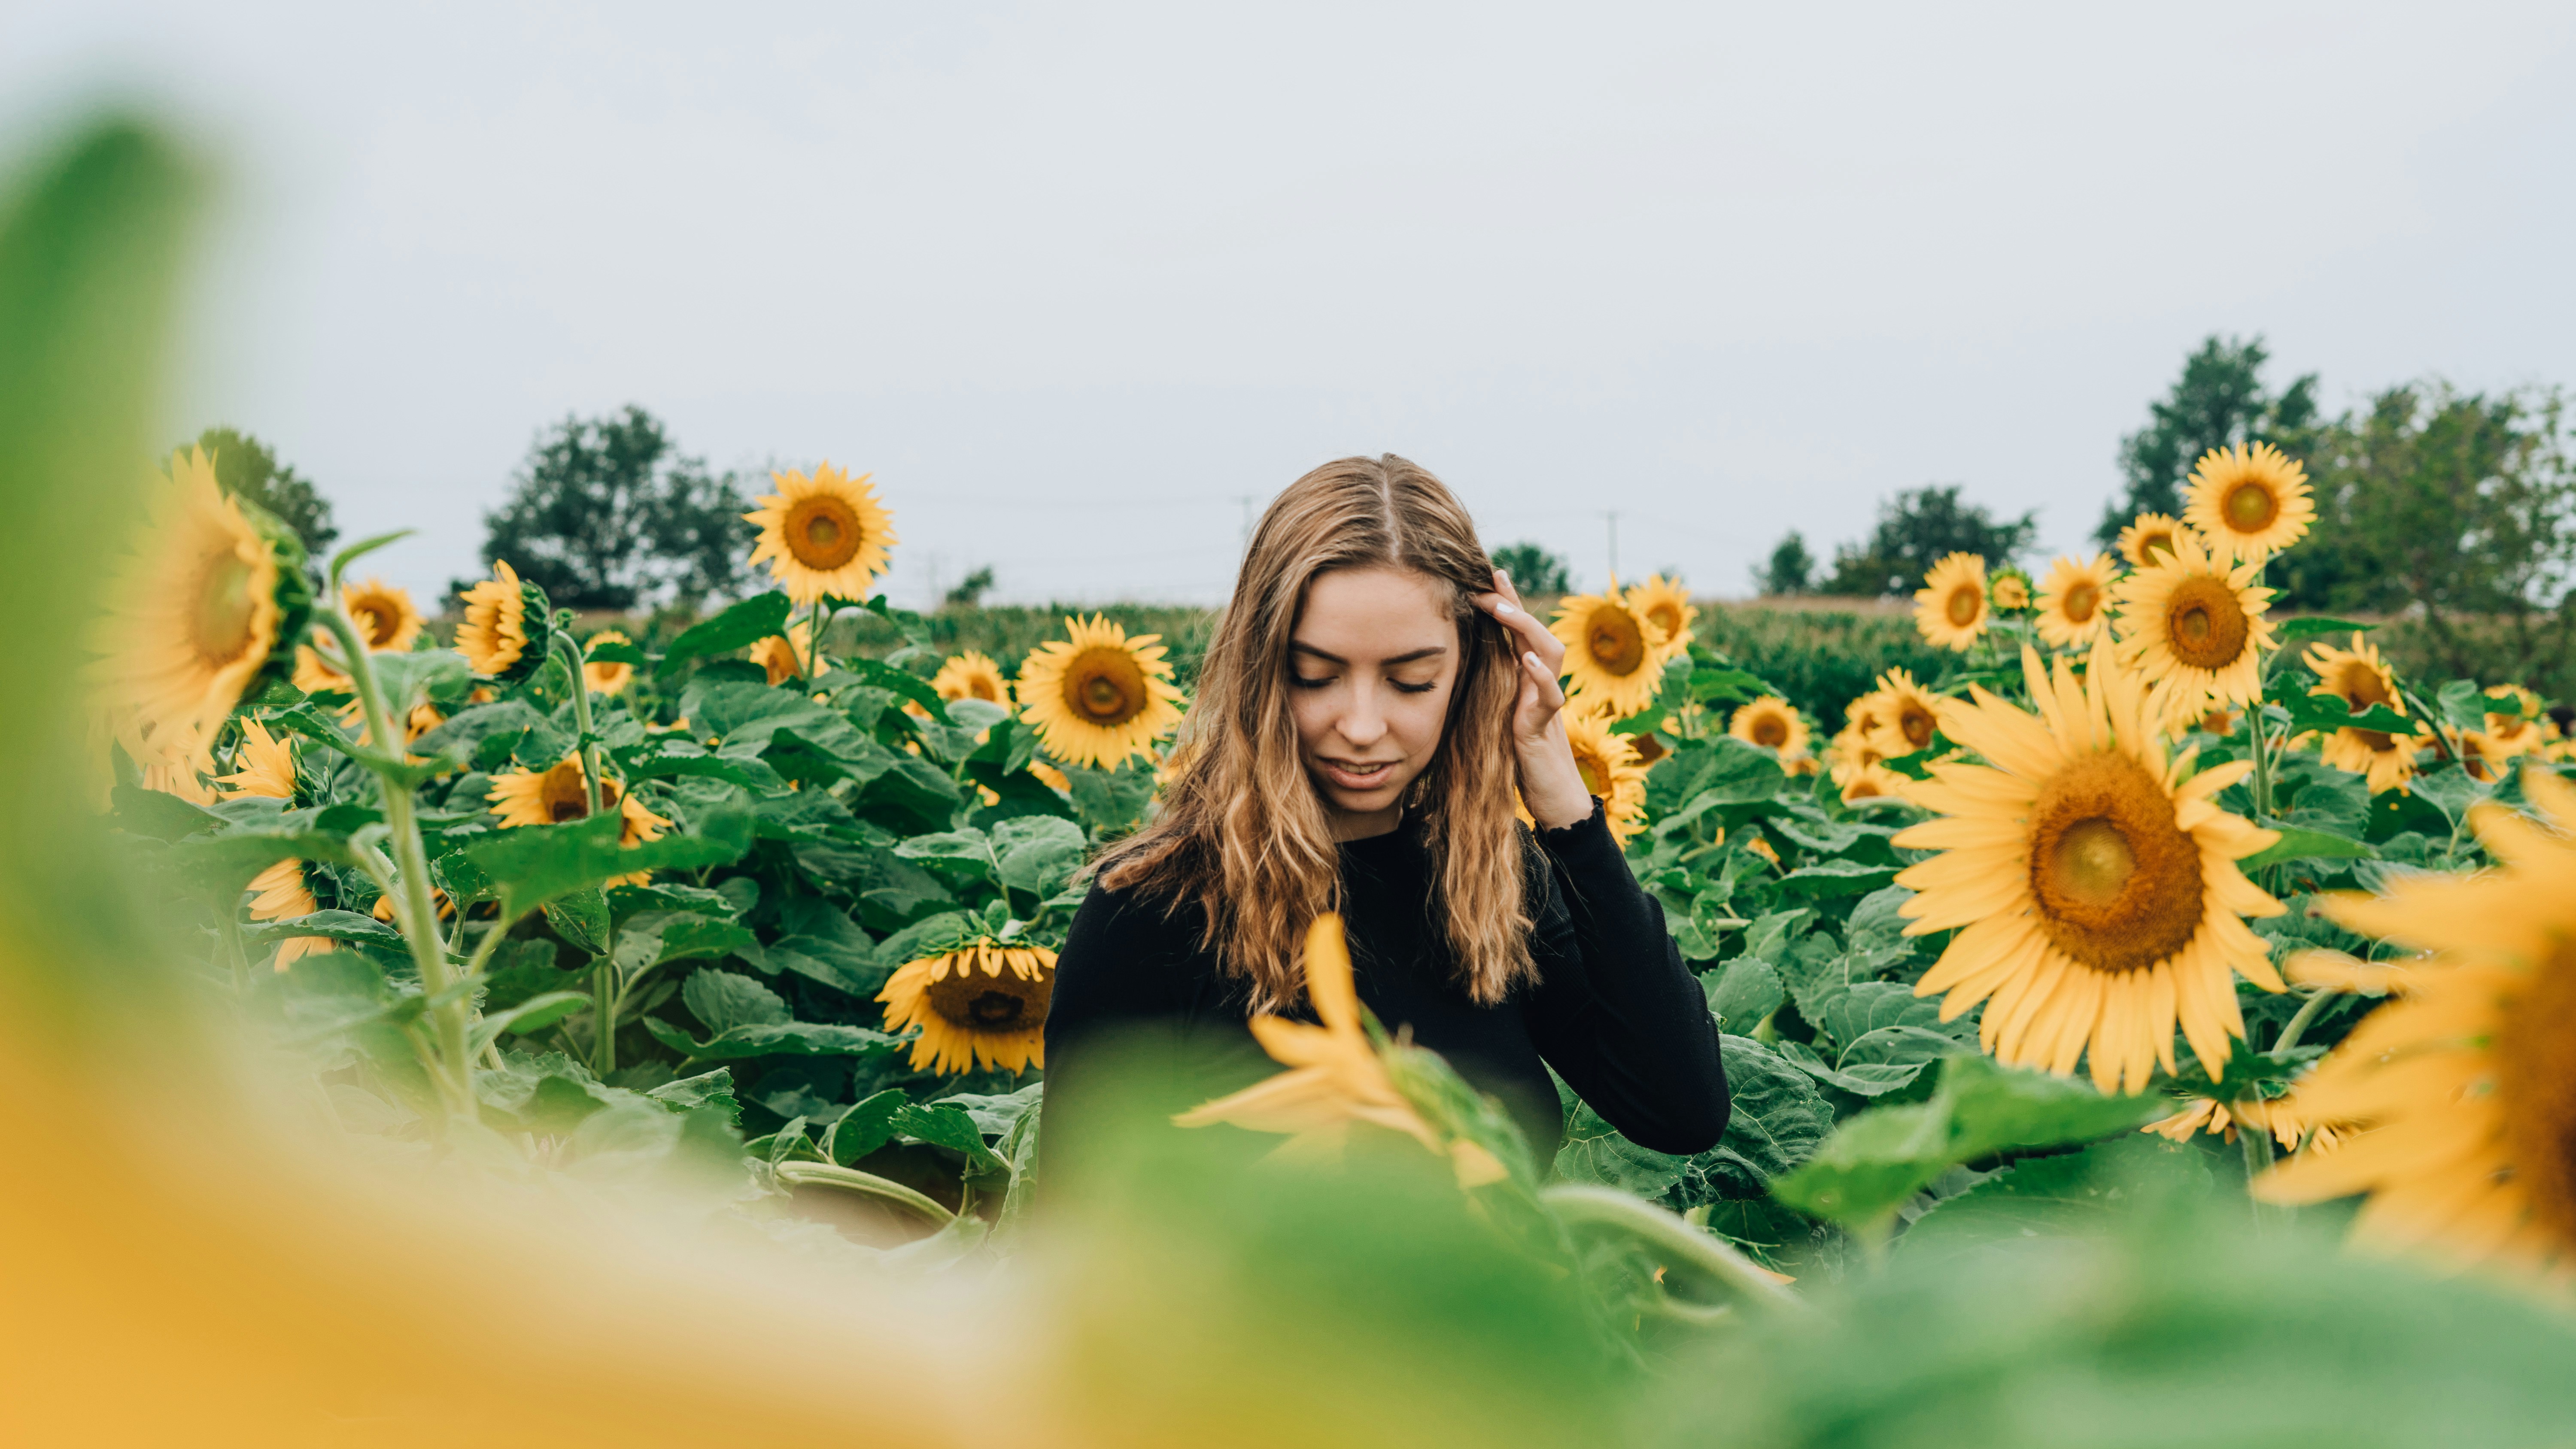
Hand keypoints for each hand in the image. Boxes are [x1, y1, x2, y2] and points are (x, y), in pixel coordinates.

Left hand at [1472, 569, 1594, 830]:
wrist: (1551, 797)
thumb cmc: (1518, 758)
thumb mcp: (1492, 716)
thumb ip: (1483, 691)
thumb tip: (1450, 669)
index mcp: (1524, 678)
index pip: (1516, 631)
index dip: (1505, 600)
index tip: (1484, 573)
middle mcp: (1539, 683)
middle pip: (1535, 630)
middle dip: (1514, 603)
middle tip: (1490, 579)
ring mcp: (1546, 703)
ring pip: (1550, 652)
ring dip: (1526, 628)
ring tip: (1503, 610)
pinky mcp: (1545, 727)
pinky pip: (1551, 696)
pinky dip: (1541, 676)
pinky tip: (1527, 661)